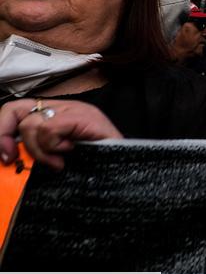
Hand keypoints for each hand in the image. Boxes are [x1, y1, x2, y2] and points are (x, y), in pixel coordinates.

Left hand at [0, 99, 122, 170]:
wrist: (126, 166)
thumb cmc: (97, 165)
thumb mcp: (58, 157)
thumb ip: (38, 152)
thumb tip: (9, 156)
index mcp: (56, 114)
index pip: (17, 110)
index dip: (4, 131)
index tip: (7, 156)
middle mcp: (63, 108)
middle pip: (16, 109)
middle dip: (5, 134)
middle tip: (12, 158)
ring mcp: (73, 110)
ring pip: (31, 123)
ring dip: (39, 150)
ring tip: (58, 159)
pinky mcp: (81, 117)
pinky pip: (50, 128)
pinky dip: (53, 146)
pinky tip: (68, 152)